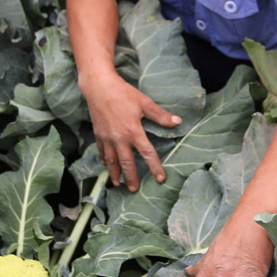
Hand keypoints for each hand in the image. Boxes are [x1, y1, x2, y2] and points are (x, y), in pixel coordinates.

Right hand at [81, 70, 180, 190]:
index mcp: (134, 131)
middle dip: (131, 177)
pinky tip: (107, 165)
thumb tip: (178, 122)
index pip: (147, 153)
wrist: (98, 87)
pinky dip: (105, 159)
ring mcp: (107, 137)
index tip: (161, 179)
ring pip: (112, 160)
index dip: (155, 167)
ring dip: (115, 173)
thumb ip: (160, 115)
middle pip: (127, 163)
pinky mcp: (98, 134)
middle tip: (134, 190)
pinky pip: (102, 151)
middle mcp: (120, 138)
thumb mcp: (144, 102)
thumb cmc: (123, 93)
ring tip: (117, 184)